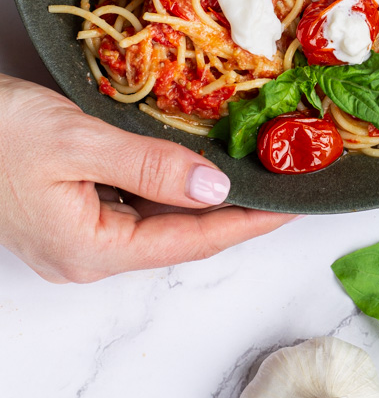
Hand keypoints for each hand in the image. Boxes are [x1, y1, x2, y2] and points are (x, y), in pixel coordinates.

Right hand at [0, 75, 294, 281]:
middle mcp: (87, 254)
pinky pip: (132, 205)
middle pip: (178, 237)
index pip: (191, 241)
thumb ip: (149, 166)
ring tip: (249, 173)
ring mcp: (75, 237)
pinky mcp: (67, 213)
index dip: (247, 224)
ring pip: (157, 220)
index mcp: (92, 249)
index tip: (292, 208)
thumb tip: (214, 188)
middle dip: (232, 213)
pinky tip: (188, 165)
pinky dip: (167, 185)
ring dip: (200, 198)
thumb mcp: (78, 142)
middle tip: (281, 185)